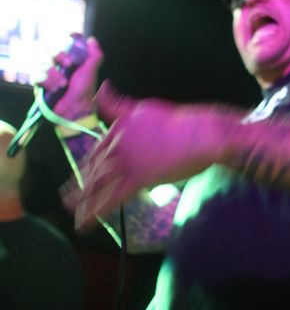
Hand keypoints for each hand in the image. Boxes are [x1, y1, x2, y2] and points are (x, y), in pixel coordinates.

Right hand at [39, 36, 102, 119]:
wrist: (76, 110)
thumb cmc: (84, 91)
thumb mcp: (91, 71)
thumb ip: (94, 55)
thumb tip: (92, 40)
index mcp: (70, 60)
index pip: (64, 43)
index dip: (66, 38)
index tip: (72, 36)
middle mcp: (57, 65)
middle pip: (50, 50)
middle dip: (59, 55)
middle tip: (69, 64)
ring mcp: (48, 75)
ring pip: (43, 64)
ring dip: (53, 74)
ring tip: (63, 85)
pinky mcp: (40, 85)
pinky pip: (37, 77)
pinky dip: (46, 82)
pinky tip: (54, 89)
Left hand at [61, 81, 225, 229]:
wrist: (200, 134)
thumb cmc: (177, 121)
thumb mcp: (142, 108)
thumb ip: (117, 104)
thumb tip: (101, 88)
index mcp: (117, 128)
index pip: (97, 151)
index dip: (87, 166)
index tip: (83, 175)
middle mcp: (118, 145)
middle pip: (94, 169)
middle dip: (81, 185)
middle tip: (70, 198)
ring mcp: (128, 162)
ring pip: (98, 184)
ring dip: (83, 200)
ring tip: (73, 211)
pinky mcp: (139, 178)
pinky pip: (113, 198)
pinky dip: (97, 211)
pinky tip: (87, 222)